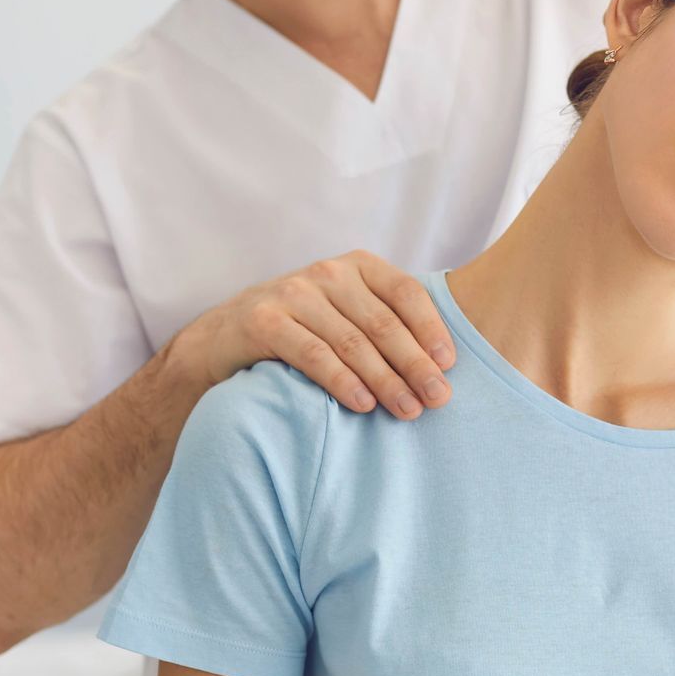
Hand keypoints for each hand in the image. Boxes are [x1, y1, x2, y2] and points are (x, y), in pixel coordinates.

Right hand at [170, 250, 455, 418]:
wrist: (224, 336)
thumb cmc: (304, 327)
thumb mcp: (347, 312)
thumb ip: (388, 323)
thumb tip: (444, 364)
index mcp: (357, 266)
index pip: (405, 292)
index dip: (431, 328)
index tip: (450, 365)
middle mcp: (327, 273)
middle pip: (383, 322)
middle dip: (415, 364)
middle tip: (438, 399)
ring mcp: (293, 293)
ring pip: (351, 341)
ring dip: (385, 379)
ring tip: (407, 409)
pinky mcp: (264, 320)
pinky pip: (313, 354)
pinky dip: (341, 381)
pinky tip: (362, 405)